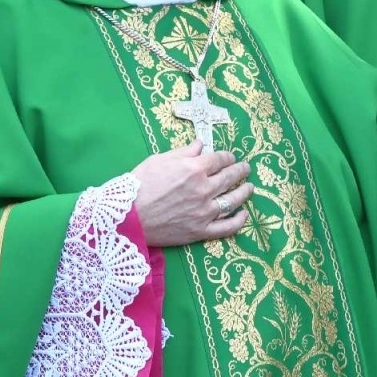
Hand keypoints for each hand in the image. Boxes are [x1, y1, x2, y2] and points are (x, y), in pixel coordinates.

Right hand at [131, 141, 252, 247]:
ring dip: (244, 192)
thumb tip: (201, 144)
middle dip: (240, 170)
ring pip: (233, 200)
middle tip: (245, 168)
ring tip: (249, 187)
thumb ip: (184, 152)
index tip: (230, 157)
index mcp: (194, 169)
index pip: (219, 159)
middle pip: (230, 177)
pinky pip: (227, 227)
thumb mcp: (160, 160)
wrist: (127, 216)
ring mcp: (204, 212)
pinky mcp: (200, 231)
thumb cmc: (139, 184)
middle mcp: (203, 189)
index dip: (227, 157)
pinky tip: (244, 215)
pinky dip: (238, 221)